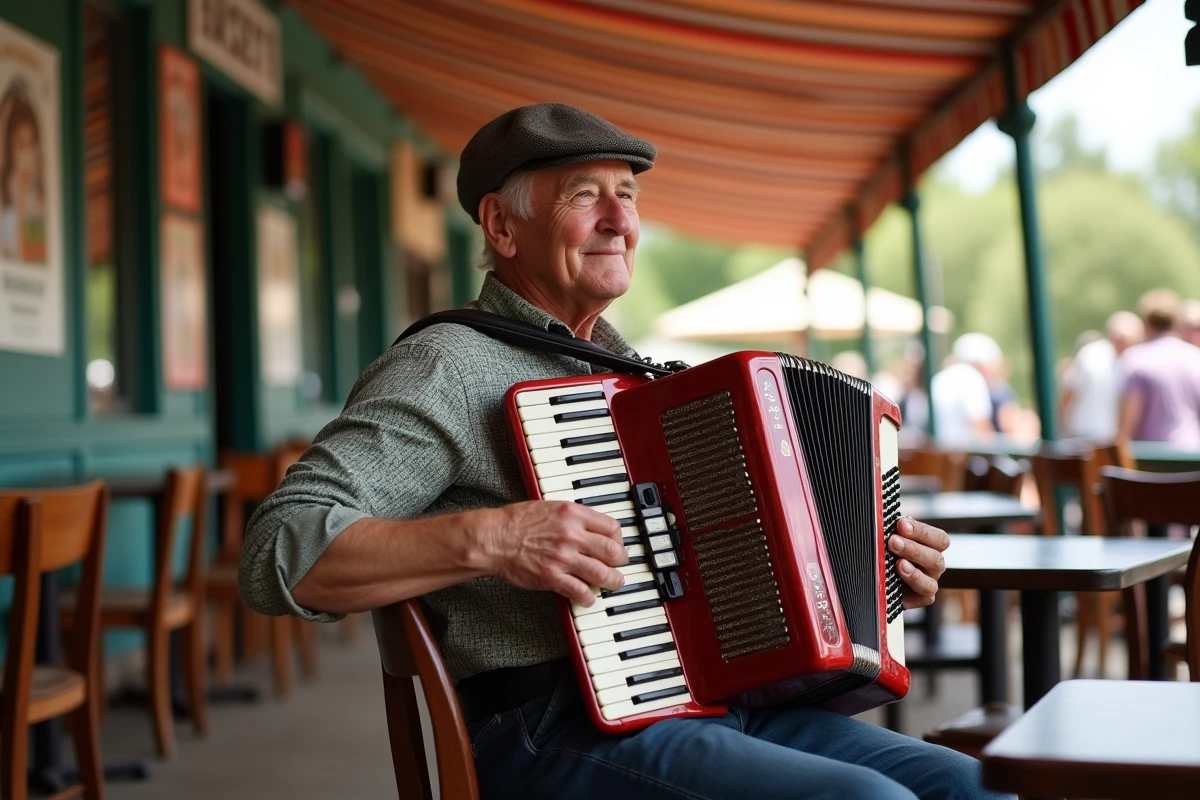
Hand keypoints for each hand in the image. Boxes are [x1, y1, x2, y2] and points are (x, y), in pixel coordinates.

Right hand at [478, 500, 627, 606]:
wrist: (494, 539)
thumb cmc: (516, 521)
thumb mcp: (549, 506)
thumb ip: (572, 516)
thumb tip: (591, 526)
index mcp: (572, 514)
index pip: (611, 527)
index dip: (618, 538)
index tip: (617, 544)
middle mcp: (572, 535)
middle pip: (613, 551)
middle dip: (621, 561)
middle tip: (620, 565)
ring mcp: (563, 558)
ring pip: (602, 573)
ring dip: (613, 581)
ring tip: (614, 583)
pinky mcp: (553, 577)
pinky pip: (580, 591)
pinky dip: (589, 597)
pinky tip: (589, 597)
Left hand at [889, 517, 948, 609]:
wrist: (880, 578)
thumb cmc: (889, 551)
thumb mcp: (891, 538)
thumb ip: (894, 530)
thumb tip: (886, 520)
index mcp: (932, 546)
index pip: (938, 538)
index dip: (921, 531)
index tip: (901, 524)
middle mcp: (934, 564)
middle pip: (935, 558)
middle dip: (912, 549)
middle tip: (893, 542)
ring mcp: (930, 581)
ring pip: (931, 578)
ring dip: (914, 570)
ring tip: (898, 563)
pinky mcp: (923, 597)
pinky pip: (925, 593)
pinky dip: (913, 584)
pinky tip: (900, 577)